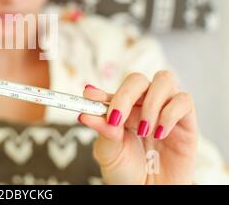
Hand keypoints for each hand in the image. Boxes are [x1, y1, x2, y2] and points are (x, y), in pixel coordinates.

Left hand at [79, 71, 197, 183]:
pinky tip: (160, 134)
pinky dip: (170, 114)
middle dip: (125, 95)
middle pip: (138, 79)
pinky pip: (184, 100)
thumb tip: (86, 113)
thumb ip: (102, 130)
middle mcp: (144, 105)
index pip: (114, 91)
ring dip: (151, 103)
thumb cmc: (127, 173)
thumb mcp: (109, 152)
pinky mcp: (187, 122)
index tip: (90, 98)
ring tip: (143, 130)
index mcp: (122, 110)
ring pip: (164, 79)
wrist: (149, 194)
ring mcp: (166, 111)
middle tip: (116, 119)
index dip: (102, 93)